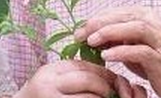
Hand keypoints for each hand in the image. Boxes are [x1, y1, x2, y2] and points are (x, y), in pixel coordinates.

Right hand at [14, 60, 144, 97]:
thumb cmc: (42, 96)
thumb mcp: (54, 80)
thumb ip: (74, 74)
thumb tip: (107, 74)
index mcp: (52, 71)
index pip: (85, 66)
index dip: (105, 72)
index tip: (116, 79)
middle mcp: (50, 85)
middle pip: (89, 80)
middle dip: (107, 86)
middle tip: (118, 92)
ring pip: (90, 97)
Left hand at [74, 6, 160, 97]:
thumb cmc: (155, 59)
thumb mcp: (131, 45)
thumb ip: (114, 37)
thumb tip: (88, 35)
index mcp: (144, 15)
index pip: (115, 12)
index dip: (95, 19)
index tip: (79, 30)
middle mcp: (152, 22)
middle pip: (122, 16)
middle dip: (98, 24)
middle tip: (80, 35)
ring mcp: (159, 39)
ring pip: (133, 28)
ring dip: (110, 33)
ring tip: (92, 42)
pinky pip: (141, 51)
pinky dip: (122, 52)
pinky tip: (107, 56)